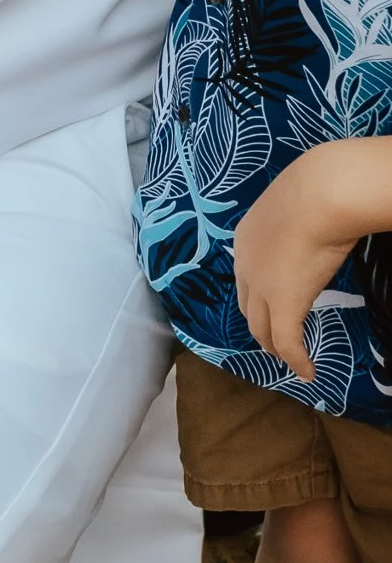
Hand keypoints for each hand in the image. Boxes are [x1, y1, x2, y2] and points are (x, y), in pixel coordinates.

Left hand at [234, 144, 372, 380]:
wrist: (319, 194)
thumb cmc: (315, 191)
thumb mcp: (295, 205)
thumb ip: (295, 221)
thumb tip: (315, 221)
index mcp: (245, 237)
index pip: (245, 276)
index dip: (256, 296)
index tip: (268, 307)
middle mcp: (244, 264)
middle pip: (248, 306)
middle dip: (260, 326)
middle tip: (274, 341)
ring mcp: (261, 287)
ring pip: (262, 328)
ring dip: (274, 346)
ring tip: (287, 359)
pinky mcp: (283, 305)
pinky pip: (287, 342)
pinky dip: (295, 359)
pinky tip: (307, 371)